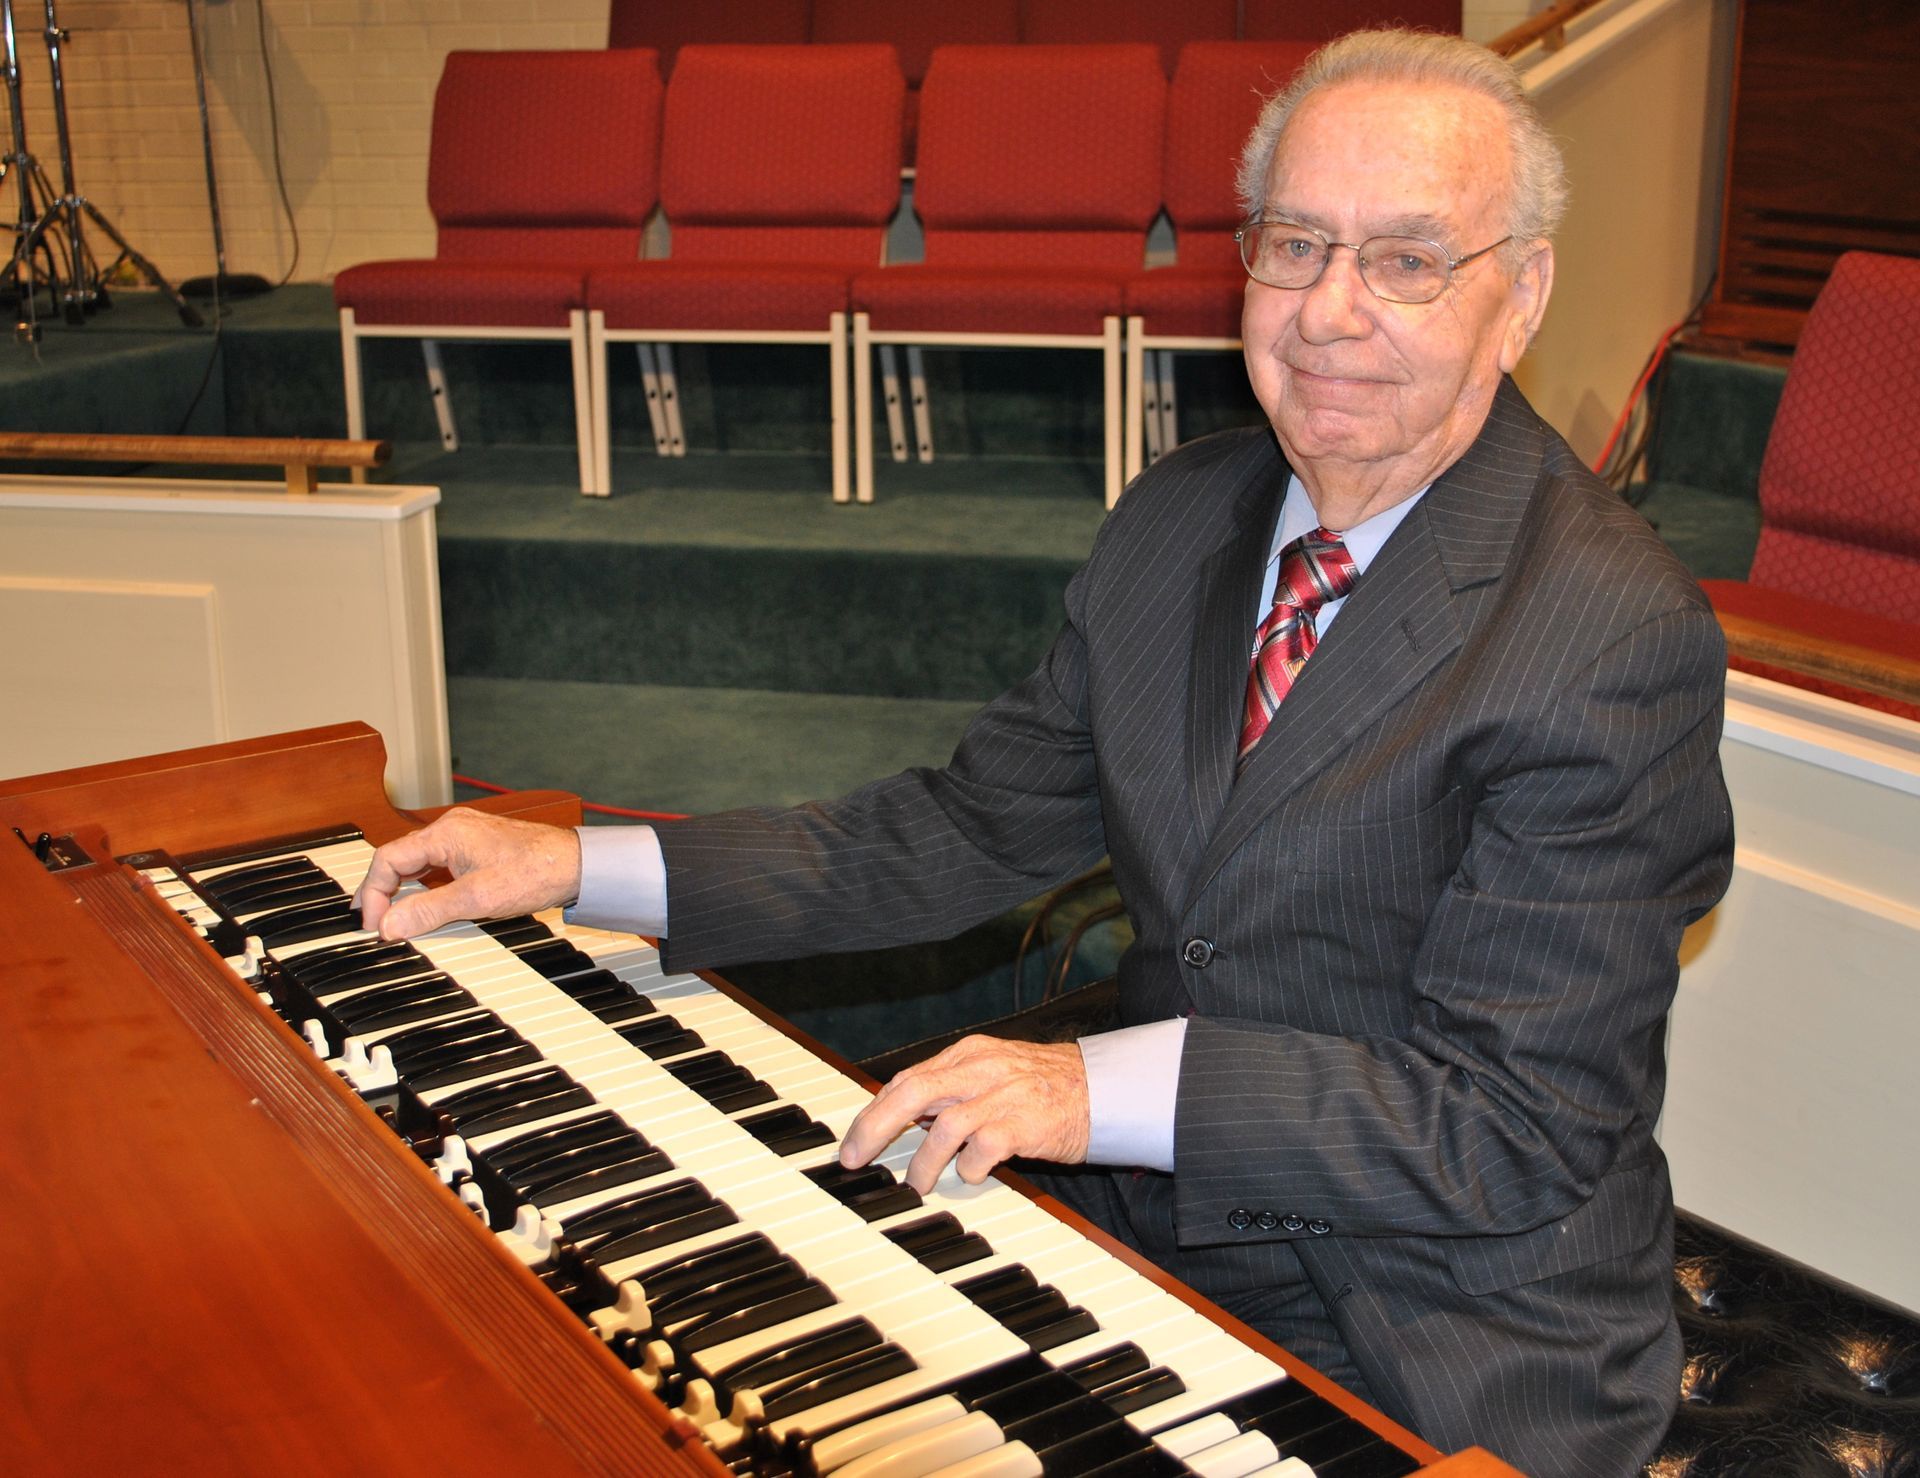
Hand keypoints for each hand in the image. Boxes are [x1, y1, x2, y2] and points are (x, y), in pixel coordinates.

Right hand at [353, 807, 580, 940]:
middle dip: (383, 892)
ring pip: (419, 863)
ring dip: (404, 890)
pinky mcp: (478, 848)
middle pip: (400, 859)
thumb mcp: (476, 899)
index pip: (388, 859)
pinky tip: (426, 906)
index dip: (374, 894)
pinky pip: (439, 865)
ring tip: (395, 919)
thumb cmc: (535, 872)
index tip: (374, 925)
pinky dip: (426, 886)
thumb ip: (429, 911)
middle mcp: (452, 829)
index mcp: (445, 833)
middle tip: (376, 925)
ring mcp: (465, 837)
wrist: (578, 865)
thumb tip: (390, 926)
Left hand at [839, 1036, 1089, 1194]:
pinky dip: (968, 1168)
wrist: (1104, 1090)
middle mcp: (982, 1069)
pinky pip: (982, 1150)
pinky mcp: (1025, 1125)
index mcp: (969, 1054)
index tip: (855, 1140)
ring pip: (943, 1127)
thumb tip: (906, 1114)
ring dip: (923, 1161)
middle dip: (874, 1128)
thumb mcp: (995, 1073)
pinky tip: (970, 1175)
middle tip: (855, 1159)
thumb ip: (955, 1087)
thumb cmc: (1045, 1087)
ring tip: (917, 1184)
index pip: (907, 1079)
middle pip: (912, 1093)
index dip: (874, 1111)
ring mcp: (1004, 1096)